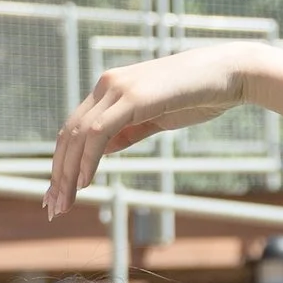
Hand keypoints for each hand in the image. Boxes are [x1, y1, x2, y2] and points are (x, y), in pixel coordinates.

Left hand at [45, 42, 265, 216]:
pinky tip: (84, 182)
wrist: (229, 74)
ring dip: (67, 173)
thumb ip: (127, 132)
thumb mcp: (154, 119)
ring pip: (78, 135)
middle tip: (53, 207)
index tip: (58, 193)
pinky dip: (88, 159)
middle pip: (69, 134)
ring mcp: (117, 88)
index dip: (62, 162)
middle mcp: (107, 84)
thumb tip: (102, 151)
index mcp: (110, 88)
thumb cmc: (197, 96)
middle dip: (58, 174)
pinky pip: (99, 133)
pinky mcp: (132, 97)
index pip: (74, 129)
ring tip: (64, 203)